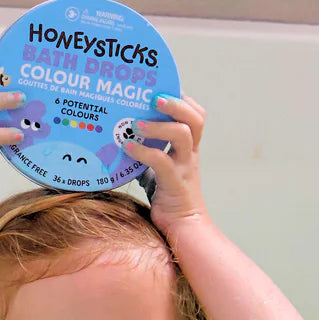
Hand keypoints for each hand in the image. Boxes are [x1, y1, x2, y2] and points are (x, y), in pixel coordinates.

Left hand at [124, 94, 209, 238]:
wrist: (183, 229)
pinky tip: (127, 148)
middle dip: (176, 103)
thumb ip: (147, 157)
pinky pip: (162, 161)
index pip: (194, 114)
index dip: (181, 99)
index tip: (160, 90)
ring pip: (183, 134)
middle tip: (154, 98)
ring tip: (137, 124)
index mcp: (188, 149)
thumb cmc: (170, 200)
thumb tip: (123, 143)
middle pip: (195, 118)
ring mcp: (185, 167)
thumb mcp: (158, 172)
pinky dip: (143, 151)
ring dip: (159, 125)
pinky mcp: (175, 183)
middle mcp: (190, 154)